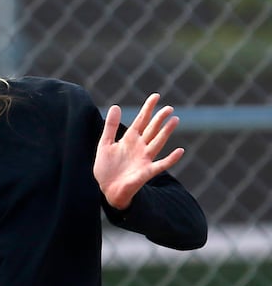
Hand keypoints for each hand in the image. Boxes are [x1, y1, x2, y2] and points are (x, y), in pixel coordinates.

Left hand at [94, 93, 184, 209]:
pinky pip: (162, 164)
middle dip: (159, 118)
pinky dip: (171, 159)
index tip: (156, 96)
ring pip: (158, 142)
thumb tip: (116, 106)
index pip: (141, 120)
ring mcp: (144, 159)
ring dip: (166, 132)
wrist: (105, 189)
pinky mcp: (146, 172)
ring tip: (175, 120)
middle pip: (152, 129)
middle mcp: (139, 147)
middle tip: (168, 108)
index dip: (148, 108)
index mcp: (129, 139)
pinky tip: (180, 151)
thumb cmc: (105, 168)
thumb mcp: (105, 144)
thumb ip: (111, 127)